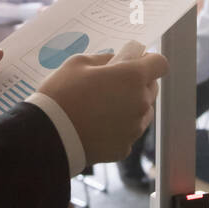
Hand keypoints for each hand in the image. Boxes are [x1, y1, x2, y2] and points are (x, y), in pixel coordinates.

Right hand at [37, 49, 168, 163]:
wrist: (48, 135)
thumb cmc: (62, 93)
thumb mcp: (78, 63)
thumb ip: (104, 59)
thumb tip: (117, 61)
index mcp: (132, 77)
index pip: (160, 64)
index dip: (149, 61)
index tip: (135, 62)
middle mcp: (140, 103)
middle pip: (151, 89)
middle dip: (137, 83)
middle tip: (112, 84)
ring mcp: (134, 129)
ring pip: (142, 112)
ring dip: (131, 106)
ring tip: (103, 107)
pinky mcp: (124, 148)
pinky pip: (128, 132)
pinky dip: (118, 128)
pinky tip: (97, 126)